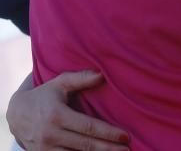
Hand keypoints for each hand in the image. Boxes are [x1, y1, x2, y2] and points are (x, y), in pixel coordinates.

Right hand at [6, 70, 129, 149]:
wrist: (16, 115)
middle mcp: (51, 135)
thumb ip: (80, 79)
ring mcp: (46, 149)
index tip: (125, 136)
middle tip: (127, 150)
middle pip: (86, 145)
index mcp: (57, 116)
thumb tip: (102, 75)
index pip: (88, 127)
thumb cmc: (44, 95)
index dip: (107, 133)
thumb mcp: (60, 83)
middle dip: (108, 149)